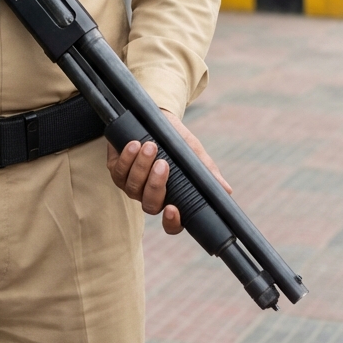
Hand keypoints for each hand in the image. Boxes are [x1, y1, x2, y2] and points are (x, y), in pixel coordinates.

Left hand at [106, 109, 230, 234]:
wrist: (158, 118)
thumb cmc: (178, 140)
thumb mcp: (194, 154)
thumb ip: (207, 172)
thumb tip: (226, 190)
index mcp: (171, 199)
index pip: (171, 224)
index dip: (171, 223)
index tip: (173, 209)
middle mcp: (149, 196)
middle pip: (149, 205)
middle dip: (155, 186)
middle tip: (164, 164)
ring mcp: (131, 184)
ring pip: (132, 187)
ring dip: (141, 167)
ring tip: (151, 146)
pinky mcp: (116, 169)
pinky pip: (118, 171)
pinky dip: (127, 158)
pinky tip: (135, 144)